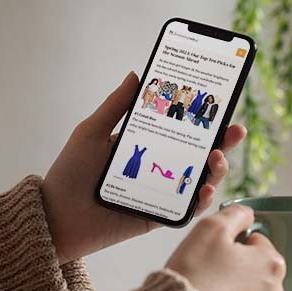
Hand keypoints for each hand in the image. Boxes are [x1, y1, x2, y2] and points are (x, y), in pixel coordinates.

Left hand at [42, 72, 245, 263]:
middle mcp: (159, 168)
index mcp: (146, 146)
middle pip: (199, 154)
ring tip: (217, 159)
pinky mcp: (159, 217)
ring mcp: (162, 193)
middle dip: (223, 142)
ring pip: (200, 181)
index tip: (221, 106)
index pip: (182, 130)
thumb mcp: (92, 132)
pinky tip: (206, 189)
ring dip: (218, 169)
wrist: (56, 216)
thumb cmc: (70, 173)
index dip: (204, 120)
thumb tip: (136, 74)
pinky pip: (188, 210)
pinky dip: (202, 201)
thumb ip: (116, 106)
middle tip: (235, 131)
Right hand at [166, 205, 287, 290]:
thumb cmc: (195, 275)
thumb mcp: (210, 229)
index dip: (234, 246)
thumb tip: (246, 213)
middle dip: (238, 274)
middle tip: (209, 278)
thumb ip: (234, 214)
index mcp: (270, 263)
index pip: (257, 244)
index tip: (215, 255)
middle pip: (257, 275)